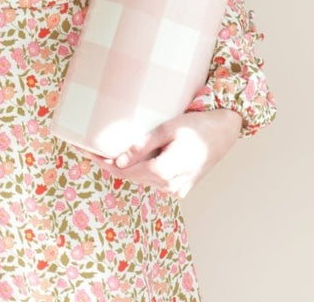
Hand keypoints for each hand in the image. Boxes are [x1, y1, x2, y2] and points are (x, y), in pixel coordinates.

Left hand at [83, 109, 242, 198]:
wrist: (226, 131)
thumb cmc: (198, 125)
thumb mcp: (169, 129)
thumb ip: (144, 145)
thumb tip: (120, 160)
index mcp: (164, 171)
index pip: (125, 172)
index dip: (104, 163)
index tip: (87, 152)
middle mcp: (169, 185)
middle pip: (131, 177)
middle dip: (111, 165)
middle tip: (91, 150)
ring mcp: (176, 189)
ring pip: (142, 180)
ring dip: (125, 169)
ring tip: (105, 153)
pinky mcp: (181, 186)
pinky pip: (154, 180)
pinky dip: (140, 170)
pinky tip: (130, 159)